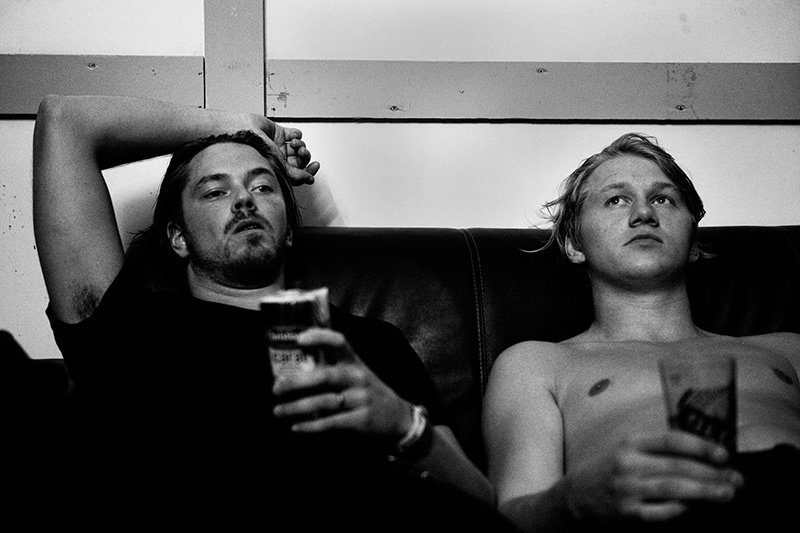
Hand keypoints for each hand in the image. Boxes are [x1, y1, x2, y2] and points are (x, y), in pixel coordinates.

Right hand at [253, 115, 319, 184]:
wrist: (244, 131)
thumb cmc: (254, 150)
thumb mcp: (277, 166)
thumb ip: (294, 174)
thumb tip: (309, 179)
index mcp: (277, 170)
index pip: (298, 174)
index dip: (308, 171)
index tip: (315, 166)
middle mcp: (279, 159)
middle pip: (300, 160)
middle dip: (304, 156)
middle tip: (301, 153)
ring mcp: (279, 146)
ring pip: (299, 147)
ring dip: (300, 145)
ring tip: (294, 143)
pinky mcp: (279, 133)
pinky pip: (295, 134)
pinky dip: (296, 134)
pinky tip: (291, 136)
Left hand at [271, 328, 413, 442]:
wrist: (399, 419)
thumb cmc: (369, 394)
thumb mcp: (358, 375)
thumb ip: (333, 369)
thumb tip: (294, 368)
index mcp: (355, 363)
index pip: (339, 342)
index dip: (320, 337)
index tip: (299, 339)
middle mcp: (358, 378)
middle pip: (325, 375)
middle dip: (297, 382)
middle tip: (276, 388)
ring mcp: (361, 399)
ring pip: (324, 402)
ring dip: (297, 407)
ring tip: (278, 411)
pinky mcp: (362, 420)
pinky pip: (332, 422)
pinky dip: (311, 426)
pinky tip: (296, 427)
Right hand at [563, 431, 743, 523]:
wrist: (576, 495)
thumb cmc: (608, 469)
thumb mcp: (627, 449)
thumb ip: (656, 449)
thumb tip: (700, 455)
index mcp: (630, 443)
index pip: (671, 440)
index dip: (700, 446)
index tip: (722, 454)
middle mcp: (628, 464)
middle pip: (678, 467)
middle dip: (711, 473)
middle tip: (735, 478)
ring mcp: (627, 489)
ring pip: (674, 489)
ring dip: (705, 491)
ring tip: (726, 493)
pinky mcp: (628, 513)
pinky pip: (662, 512)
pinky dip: (681, 509)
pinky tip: (696, 507)